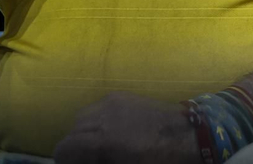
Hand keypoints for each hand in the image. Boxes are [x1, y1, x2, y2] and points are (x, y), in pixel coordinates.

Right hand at [54, 91, 199, 163]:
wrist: (188, 134)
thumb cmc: (158, 159)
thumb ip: (98, 162)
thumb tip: (87, 160)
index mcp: (102, 138)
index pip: (64, 148)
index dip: (66, 160)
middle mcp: (103, 115)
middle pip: (73, 131)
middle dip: (77, 147)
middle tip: (90, 159)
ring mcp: (113, 101)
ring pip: (83, 117)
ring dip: (85, 131)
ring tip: (99, 145)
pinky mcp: (122, 95)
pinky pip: (98, 107)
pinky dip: (97, 119)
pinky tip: (110, 130)